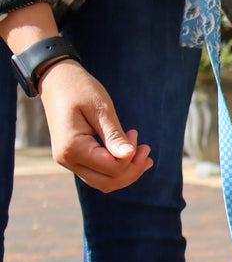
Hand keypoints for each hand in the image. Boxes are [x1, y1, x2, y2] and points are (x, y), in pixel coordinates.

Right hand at [39, 60, 153, 191]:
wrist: (56, 79)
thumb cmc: (79, 89)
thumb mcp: (100, 108)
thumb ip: (114, 135)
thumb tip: (129, 156)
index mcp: (72, 147)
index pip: (112, 168)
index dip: (131, 158)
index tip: (135, 134)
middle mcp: (67, 160)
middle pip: (108, 182)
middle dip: (132, 170)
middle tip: (146, 150)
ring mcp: (68, 162)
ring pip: (104, 183)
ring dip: (126, 172)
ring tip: (143, 154)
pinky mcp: (73, 159)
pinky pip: (98, 174)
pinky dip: (116, 169)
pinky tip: (131, 157)